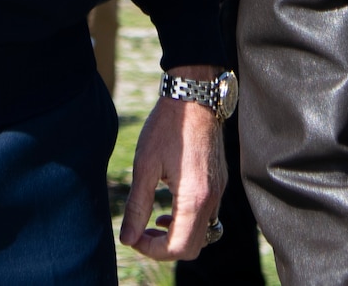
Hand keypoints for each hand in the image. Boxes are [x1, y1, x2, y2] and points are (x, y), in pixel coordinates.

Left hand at [119, 64, 225, 260]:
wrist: (194, 97)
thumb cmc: (167, 127)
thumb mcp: (145, 166)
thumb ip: (137, 206)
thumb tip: (128, 238)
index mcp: (194, 197)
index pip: (177, 248)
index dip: (152, 250)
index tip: (133, 237)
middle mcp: (212, 199)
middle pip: (192, 248)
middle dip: (165, 248)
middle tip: (141, 234)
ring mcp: (219, 191)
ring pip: (203, 234)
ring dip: (178, 236)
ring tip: (154, 222)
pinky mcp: (219, 183)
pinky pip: (208, 216)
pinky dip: (189, 222)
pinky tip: (171, 206)